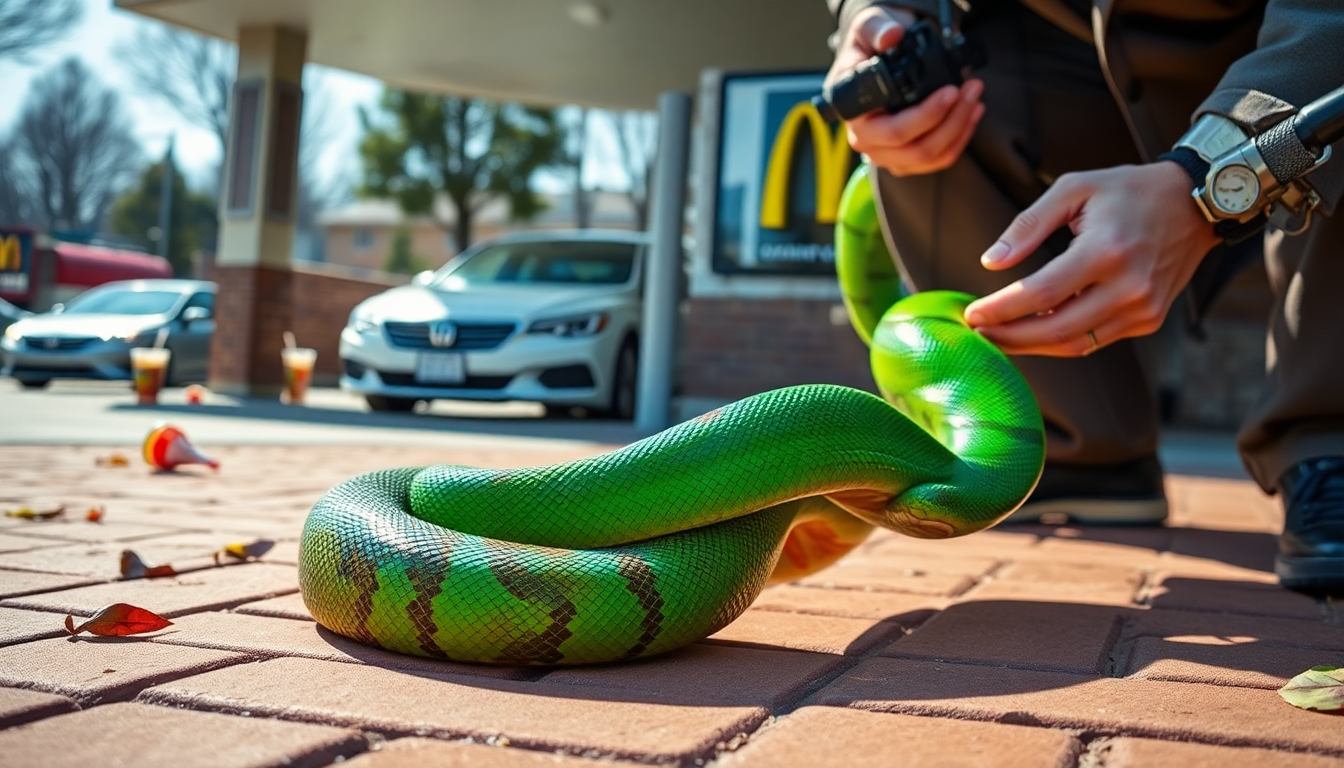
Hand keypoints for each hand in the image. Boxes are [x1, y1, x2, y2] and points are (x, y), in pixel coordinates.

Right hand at [827, 6, 984, 176]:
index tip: (951, 90)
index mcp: (854, 114)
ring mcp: (884, 153)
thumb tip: (892, 37)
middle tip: (971, 88)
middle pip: (916, 149)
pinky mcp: (903, 158)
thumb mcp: (866, 28)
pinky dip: (960, 138)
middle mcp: (865, 140)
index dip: (926, 116)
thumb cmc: (867, 48)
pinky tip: (972, 113)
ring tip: (975, 97)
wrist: (871, 59)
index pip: (893, 130)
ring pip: (929, 157)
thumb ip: (877, 29)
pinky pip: (937, 160)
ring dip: (960, 128)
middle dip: (952, 120)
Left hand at [963, 162, 1221, 356]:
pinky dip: (1059, 340)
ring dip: (1030, 346)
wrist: (1196, 204)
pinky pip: (1093, 341)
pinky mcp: (1148, 320)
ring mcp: (1142, 309)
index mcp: (1106, 251)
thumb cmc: (1131, 191)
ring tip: (998, 336)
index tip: (972, 314)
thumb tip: (991, 261)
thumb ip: (1029, 225)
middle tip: (978, 333)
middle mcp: (1129, 287)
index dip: (1002, 309)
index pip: (1042, 293)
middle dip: (1009, 337)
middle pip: (1055, 330)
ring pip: (1073, 345)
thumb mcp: (1075, 189)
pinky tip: (1034, 330)